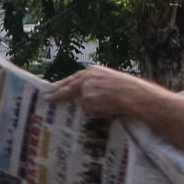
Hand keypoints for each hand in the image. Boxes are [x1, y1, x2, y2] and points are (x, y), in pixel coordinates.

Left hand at [44, 64, 168, 117]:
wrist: (137, 95)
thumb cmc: (131, 91)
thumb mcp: (112, 83)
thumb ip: (98, 87)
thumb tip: (87, 99)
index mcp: (94, 70)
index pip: (74, 78)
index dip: (64, 84)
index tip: (55, 88)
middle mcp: (87, 76)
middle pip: (67, 86)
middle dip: (56, 93)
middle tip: (47, 98)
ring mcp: (86, 86)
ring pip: (81, 102)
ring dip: (91, 108)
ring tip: (109, 107)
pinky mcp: (87, 97)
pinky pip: (88, 110)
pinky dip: (97, 112)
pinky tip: (109, 109)